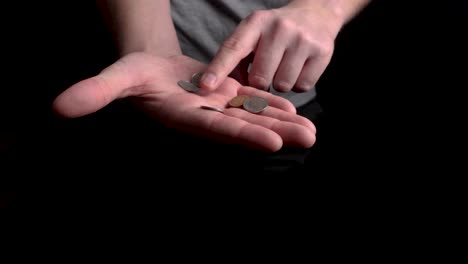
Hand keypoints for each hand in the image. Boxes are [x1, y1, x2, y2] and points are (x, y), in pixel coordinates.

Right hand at [53, 52, 315, 151]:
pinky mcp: (227, 96)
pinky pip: (252, 101)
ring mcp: (218, 108)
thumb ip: (96, 93)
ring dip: (282, 123)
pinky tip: (295, 109)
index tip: (271, 142)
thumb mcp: (117, 78)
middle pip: (243, 127)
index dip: (241, 135)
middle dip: (275, 133)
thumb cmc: (134, 75)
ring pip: (253, 116)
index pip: (215, 129)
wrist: (151, 72)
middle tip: (309, 139)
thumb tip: (59, 108)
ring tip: (311, 131)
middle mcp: (205, 118)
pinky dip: (273, 105)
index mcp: (183, 117)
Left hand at [200, 2, 340, 91]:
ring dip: (280, 83)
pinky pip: (302, 87)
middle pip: (259, 78)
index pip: (232, 48)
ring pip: (282, 85)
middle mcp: (279, 28)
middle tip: (268, 68)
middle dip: (260, 82)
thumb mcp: (253, 37)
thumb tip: (224, 90)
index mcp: (255, 23)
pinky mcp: (322, 52)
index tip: (205, 87)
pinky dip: (298, 84)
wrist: (316, 14)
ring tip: (285, 65)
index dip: (218, 69)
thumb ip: (236, 61)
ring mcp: (302, 39)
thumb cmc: (274, 33)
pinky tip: (299, 67)